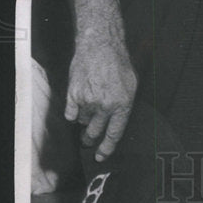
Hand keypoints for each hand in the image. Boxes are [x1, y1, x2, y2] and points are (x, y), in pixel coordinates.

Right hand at [64, 22, 137, 161]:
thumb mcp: (131, 85)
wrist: (101, 46)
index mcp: (122, 105)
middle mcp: (105, 106)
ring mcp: (88, 101)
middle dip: (90, 139)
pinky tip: (79, 101)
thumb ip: (124, 106)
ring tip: (89, 104)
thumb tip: (117, 124)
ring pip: (82, 122)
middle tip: (88, 140)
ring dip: (85, 119)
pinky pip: (70, 114)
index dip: (106, 149)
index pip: (114, 134)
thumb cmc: (118, 64)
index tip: (100, 157)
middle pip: (94, 133)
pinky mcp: (73, 94)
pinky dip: (73, 111)